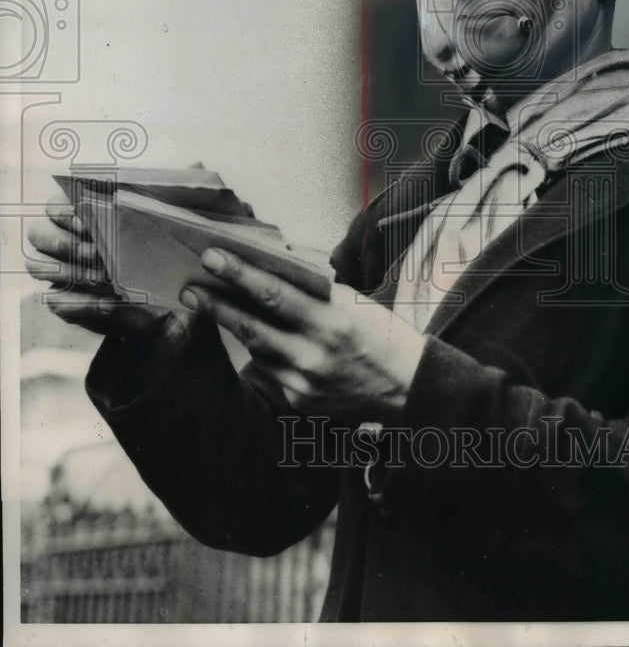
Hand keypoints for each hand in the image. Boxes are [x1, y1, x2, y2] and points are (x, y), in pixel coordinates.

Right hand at [25, 189, 192, 344]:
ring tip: (104, 276)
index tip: (87, 220)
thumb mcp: (171, 221)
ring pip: (40, 267)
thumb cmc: (163, 251)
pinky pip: (58, 303)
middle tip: (94, 251)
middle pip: (38, 234)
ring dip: (69, 271)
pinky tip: (109, 303)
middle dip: (63, 242)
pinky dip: (82, 303)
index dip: (63, 212)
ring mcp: (62, 273)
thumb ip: (176, 192)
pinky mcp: (69, 303)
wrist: (169, 298)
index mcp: (81, 214)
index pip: (54, 206)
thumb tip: (196, 163)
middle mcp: (64, 240)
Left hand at [180, 248, 427, 422]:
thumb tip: (271, 263)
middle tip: (189, 287)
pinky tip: (253, 337)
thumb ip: (313, 286)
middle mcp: (314, 354)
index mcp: (331, 320)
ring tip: (206, 303)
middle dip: (215, 304)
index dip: (238, 274)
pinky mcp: (298, 402)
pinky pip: (268, 371)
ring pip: (254, 350)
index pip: (273, 293)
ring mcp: (303, 383)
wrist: (407, 389)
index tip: (211, 256)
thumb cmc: (379, 334)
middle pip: (251, 326)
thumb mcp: (352, 302)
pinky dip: (259, 352)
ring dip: (230, 326)